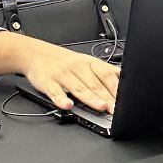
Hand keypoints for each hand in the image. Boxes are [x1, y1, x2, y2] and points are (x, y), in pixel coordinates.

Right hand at [0, 32, 119, 112]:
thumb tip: (125, 87)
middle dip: (108, 97)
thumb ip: (105, 74)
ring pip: (79, 88)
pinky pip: (55, 92)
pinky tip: (68, 105)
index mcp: (91, 63)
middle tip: (117, 109)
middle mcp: (78, 68)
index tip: (126, 101)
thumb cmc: (67, 62)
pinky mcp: (48, 82)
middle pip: (96, 84)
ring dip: (91, 99)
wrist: (37, 54)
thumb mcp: (88, 63)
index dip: (117, 88)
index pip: (107, 75)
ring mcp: (63, 75)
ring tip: (101, 107)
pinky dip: (62, 99)